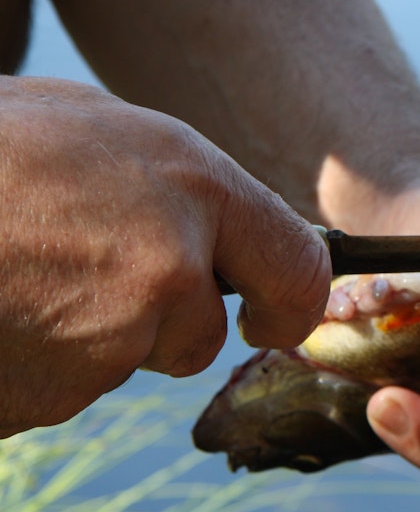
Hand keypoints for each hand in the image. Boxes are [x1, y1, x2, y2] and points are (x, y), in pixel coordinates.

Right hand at [0, 78, 330, 435]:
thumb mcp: (81, 123)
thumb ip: (163, 179)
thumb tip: (210, 218)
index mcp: (192, 182)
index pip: (299, 265)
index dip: (293, 301)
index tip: (275, 319)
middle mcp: (172, 262)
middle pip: (200, 335)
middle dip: (162, 327)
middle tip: (92, 291)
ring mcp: (113, 334)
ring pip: (120, 361)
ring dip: (78, 339)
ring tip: (10, 273)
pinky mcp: (53, 388)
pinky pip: (55, 387)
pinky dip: (26, 362)